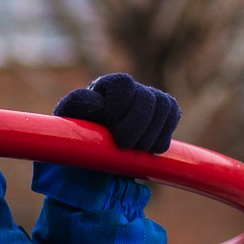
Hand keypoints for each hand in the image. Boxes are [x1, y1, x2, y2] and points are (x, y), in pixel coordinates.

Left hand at [54, 73, 180, 153]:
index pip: (123, 83)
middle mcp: (128, 89)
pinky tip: (148, 149)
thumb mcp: (70, 124)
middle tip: (123, 145)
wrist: (94, 160)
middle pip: (146, 96)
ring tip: (135, 149)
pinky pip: (173, 113)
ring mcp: (147, 99)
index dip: (119, 106)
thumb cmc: (78, 140)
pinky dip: (163, 135)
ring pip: (163, 104)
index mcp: (104, 87)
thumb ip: (77, 107)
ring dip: (151, 133)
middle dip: (137, 124)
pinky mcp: (163, 112)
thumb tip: (97, 102)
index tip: (109, 127)